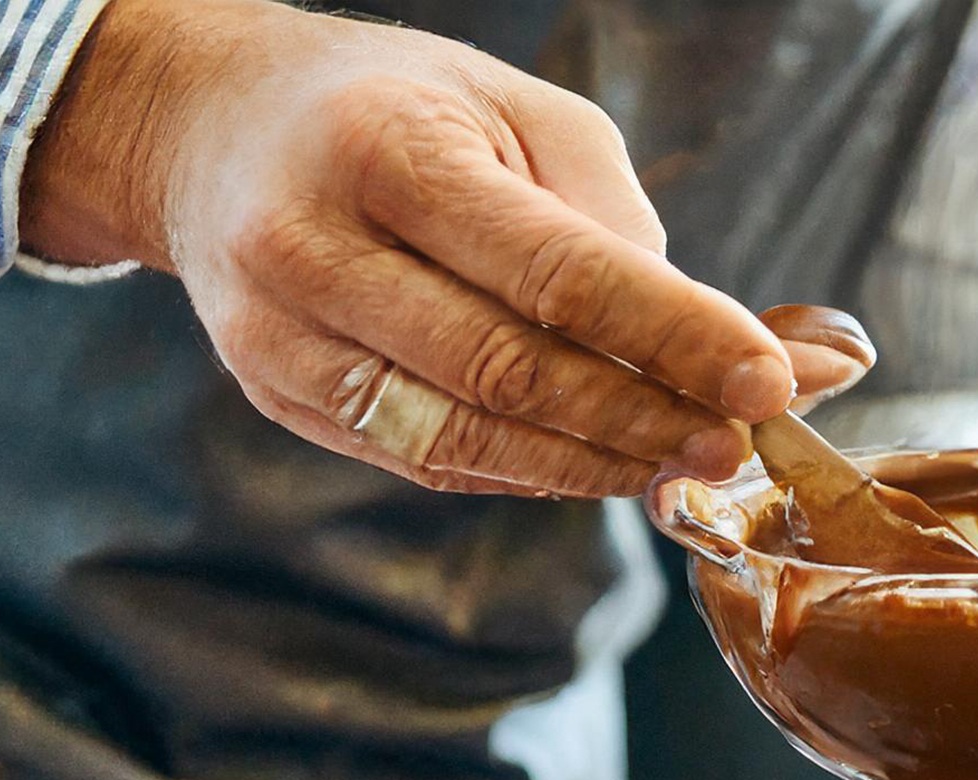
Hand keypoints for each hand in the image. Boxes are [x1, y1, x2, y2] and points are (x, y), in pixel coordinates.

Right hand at [22, 0, 868, 496]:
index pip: (556, 270)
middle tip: (742, 442)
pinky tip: (600, 462)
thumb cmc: (397, 112)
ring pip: (466, 436)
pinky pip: (428, 460)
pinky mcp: (278, 396)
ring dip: (595, 464)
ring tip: (687, 463)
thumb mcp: (516, 113)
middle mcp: (314, 246)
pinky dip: (531, 470)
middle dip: (645, 418)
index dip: (674, 337)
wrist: (208, 127)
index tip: (769, 379)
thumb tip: (737, 343)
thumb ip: (619, 224)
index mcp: (386, 150)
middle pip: (511, 369)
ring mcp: (282, 334)